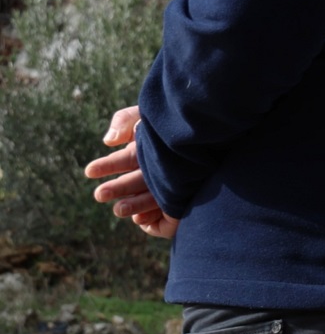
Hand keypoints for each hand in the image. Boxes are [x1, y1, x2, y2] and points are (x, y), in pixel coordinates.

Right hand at [84, 105, 177, 238]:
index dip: (107, 166)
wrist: (225, 130)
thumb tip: (108, 141)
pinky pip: (167, 218)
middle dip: (116, 189)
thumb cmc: (185, 120)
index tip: (90, 171)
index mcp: (152, 152)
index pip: (125, 161)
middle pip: (135, 182)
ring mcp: (176, 189)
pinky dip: (152, 219)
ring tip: (118, 209)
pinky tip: (140, 217)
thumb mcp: (153, 114)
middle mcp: (163, 171)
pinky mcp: (187, 207)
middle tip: (99, 194)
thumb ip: (126, 121)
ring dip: (132, 206)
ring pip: (149, 201)